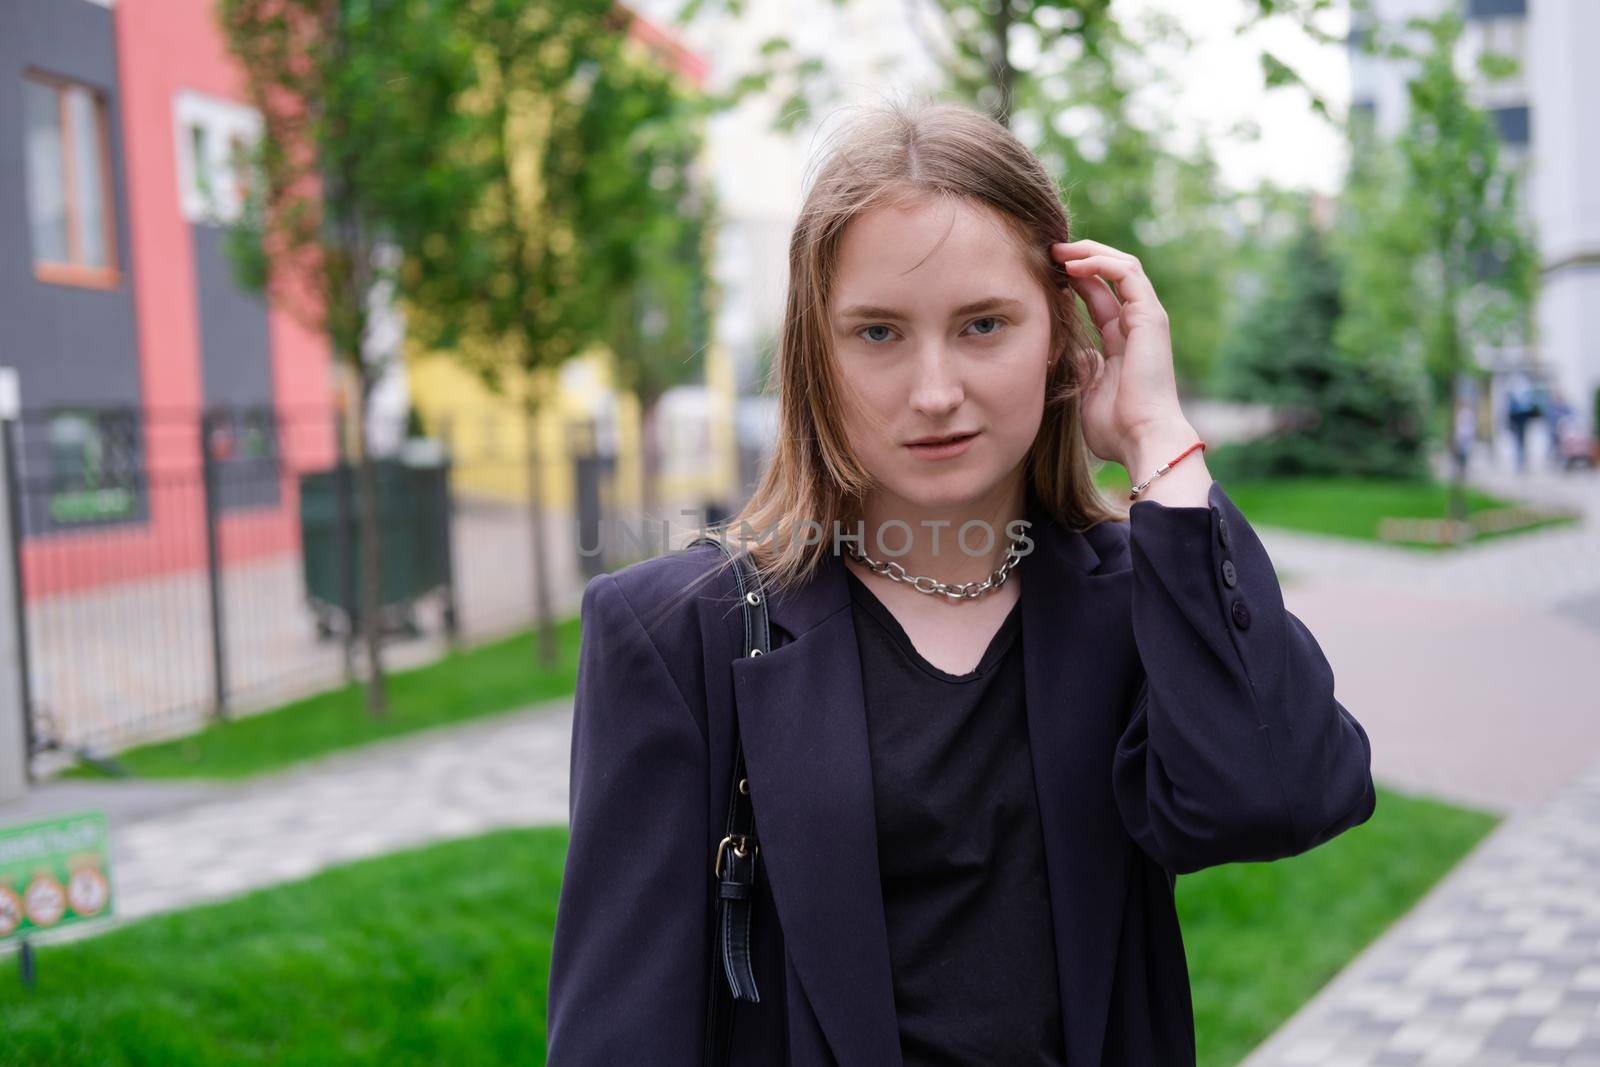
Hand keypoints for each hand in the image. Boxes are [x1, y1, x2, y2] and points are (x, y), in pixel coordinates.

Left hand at [1050, 239, 1192, 469]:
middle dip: (1080, 258)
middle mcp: (1136, 325)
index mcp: (1121, 342)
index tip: (1042, 273)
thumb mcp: (1086, 391)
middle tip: (1048, 251)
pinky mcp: (1150, 317)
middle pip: (1110, 275)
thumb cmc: (1115, 428)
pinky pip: (1128, 274)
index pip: (1097, 297)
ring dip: (1089, 253)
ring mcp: (1146, 319)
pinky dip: (1101, 263)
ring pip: (1122, 266)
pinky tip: (1074, 265)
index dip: (1071, 280)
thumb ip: (1081, 367)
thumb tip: (1070, 351)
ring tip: (1059, 251)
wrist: (1142, 439)